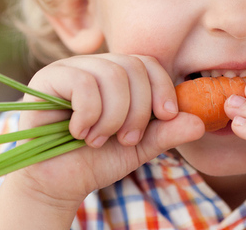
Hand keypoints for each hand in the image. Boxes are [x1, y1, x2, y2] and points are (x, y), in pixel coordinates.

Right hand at [0, 54, 204, 225]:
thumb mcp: (140, 147)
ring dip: (112, 117)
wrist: (58, 183)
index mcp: (117, 75)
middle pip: (132, 67)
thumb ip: (167, 132)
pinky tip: (79, 132)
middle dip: (137, 111)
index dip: (162, 88)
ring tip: (99, 140)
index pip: (148, 63)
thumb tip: (199, 122)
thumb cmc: (97, 161)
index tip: (166, 117)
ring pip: (111, 75)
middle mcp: (94, 65)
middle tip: (125, 139)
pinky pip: (83, 83)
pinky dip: (89, 114)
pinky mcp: (46, 79)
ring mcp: (69, 68)